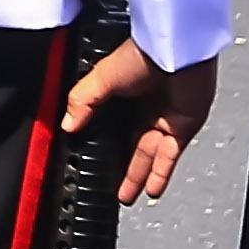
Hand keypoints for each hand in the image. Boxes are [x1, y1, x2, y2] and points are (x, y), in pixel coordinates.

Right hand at [67, 40, 217, 205]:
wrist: (175, 51)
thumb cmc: (142, 53)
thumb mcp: (100, 77)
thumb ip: (82, 101)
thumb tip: (66, 124)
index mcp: (122, 94)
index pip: (109, 125)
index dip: (100, 144)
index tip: (89, 161)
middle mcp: (144, 109)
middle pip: (130, 146)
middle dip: (121, 169)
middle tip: (109, 189)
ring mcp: (164, 120)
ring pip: (148, 156)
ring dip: (138, 177)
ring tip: (126, 197)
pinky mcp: (181, 128)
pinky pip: (169, 157)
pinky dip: (160, 174)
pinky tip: (151, 190)